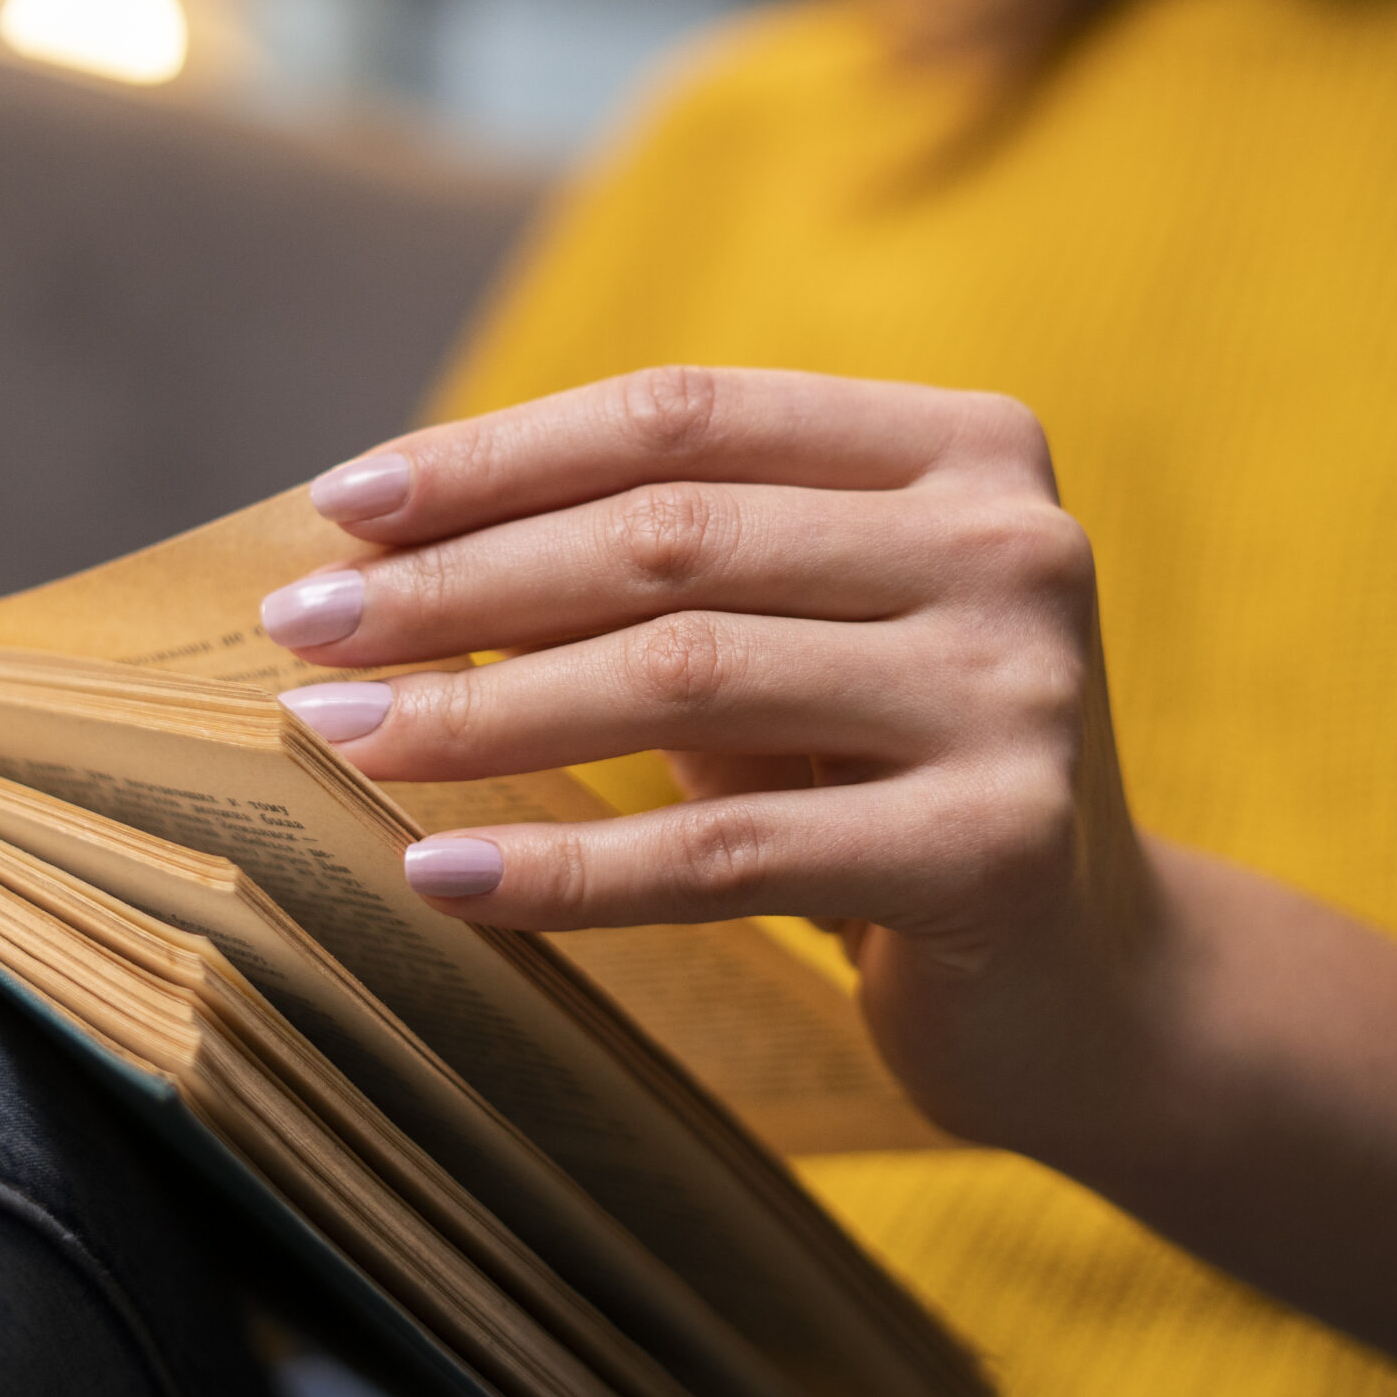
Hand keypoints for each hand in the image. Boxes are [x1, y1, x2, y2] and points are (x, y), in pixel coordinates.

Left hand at [261, 365, 1170, 1150]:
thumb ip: (659, 573)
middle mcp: (1010, 546)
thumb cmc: (892, 778)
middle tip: (305, 624)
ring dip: (481, 711)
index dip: (500, 454)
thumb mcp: (798, 641)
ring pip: (684, 678)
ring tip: (338, 733)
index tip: (343, 505)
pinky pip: (722, 856)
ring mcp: (1014, 695)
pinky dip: (563, 866)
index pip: (687, 414)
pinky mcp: (993, 849)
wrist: (1092, 983)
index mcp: (962, 449)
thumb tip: (388, 556)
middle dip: (460, 582)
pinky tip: (440, 877)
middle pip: (671, 536)